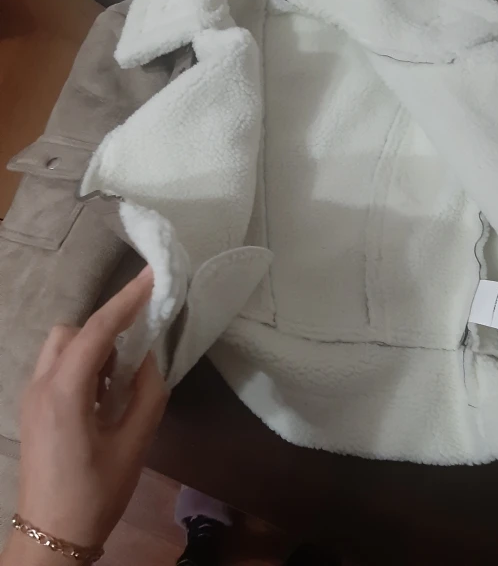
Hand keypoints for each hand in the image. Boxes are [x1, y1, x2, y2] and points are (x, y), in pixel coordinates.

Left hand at [3, 266, 167, 562]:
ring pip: (60, 346)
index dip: (128, 299)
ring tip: (116, 381)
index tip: (152, 275)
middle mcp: (41, 385)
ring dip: (92, 348)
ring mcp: (31, 396)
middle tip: (133, 353)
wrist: (52, 535)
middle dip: (104, 329)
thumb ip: (147, 391)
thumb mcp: (135, 443)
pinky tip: (99, 396)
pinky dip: (81, 365)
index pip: (98, 330)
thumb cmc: (97, 492)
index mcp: (66, 392)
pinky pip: (56, 366)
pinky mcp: (32, 407)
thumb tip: (148, 357)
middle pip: (72, 331)